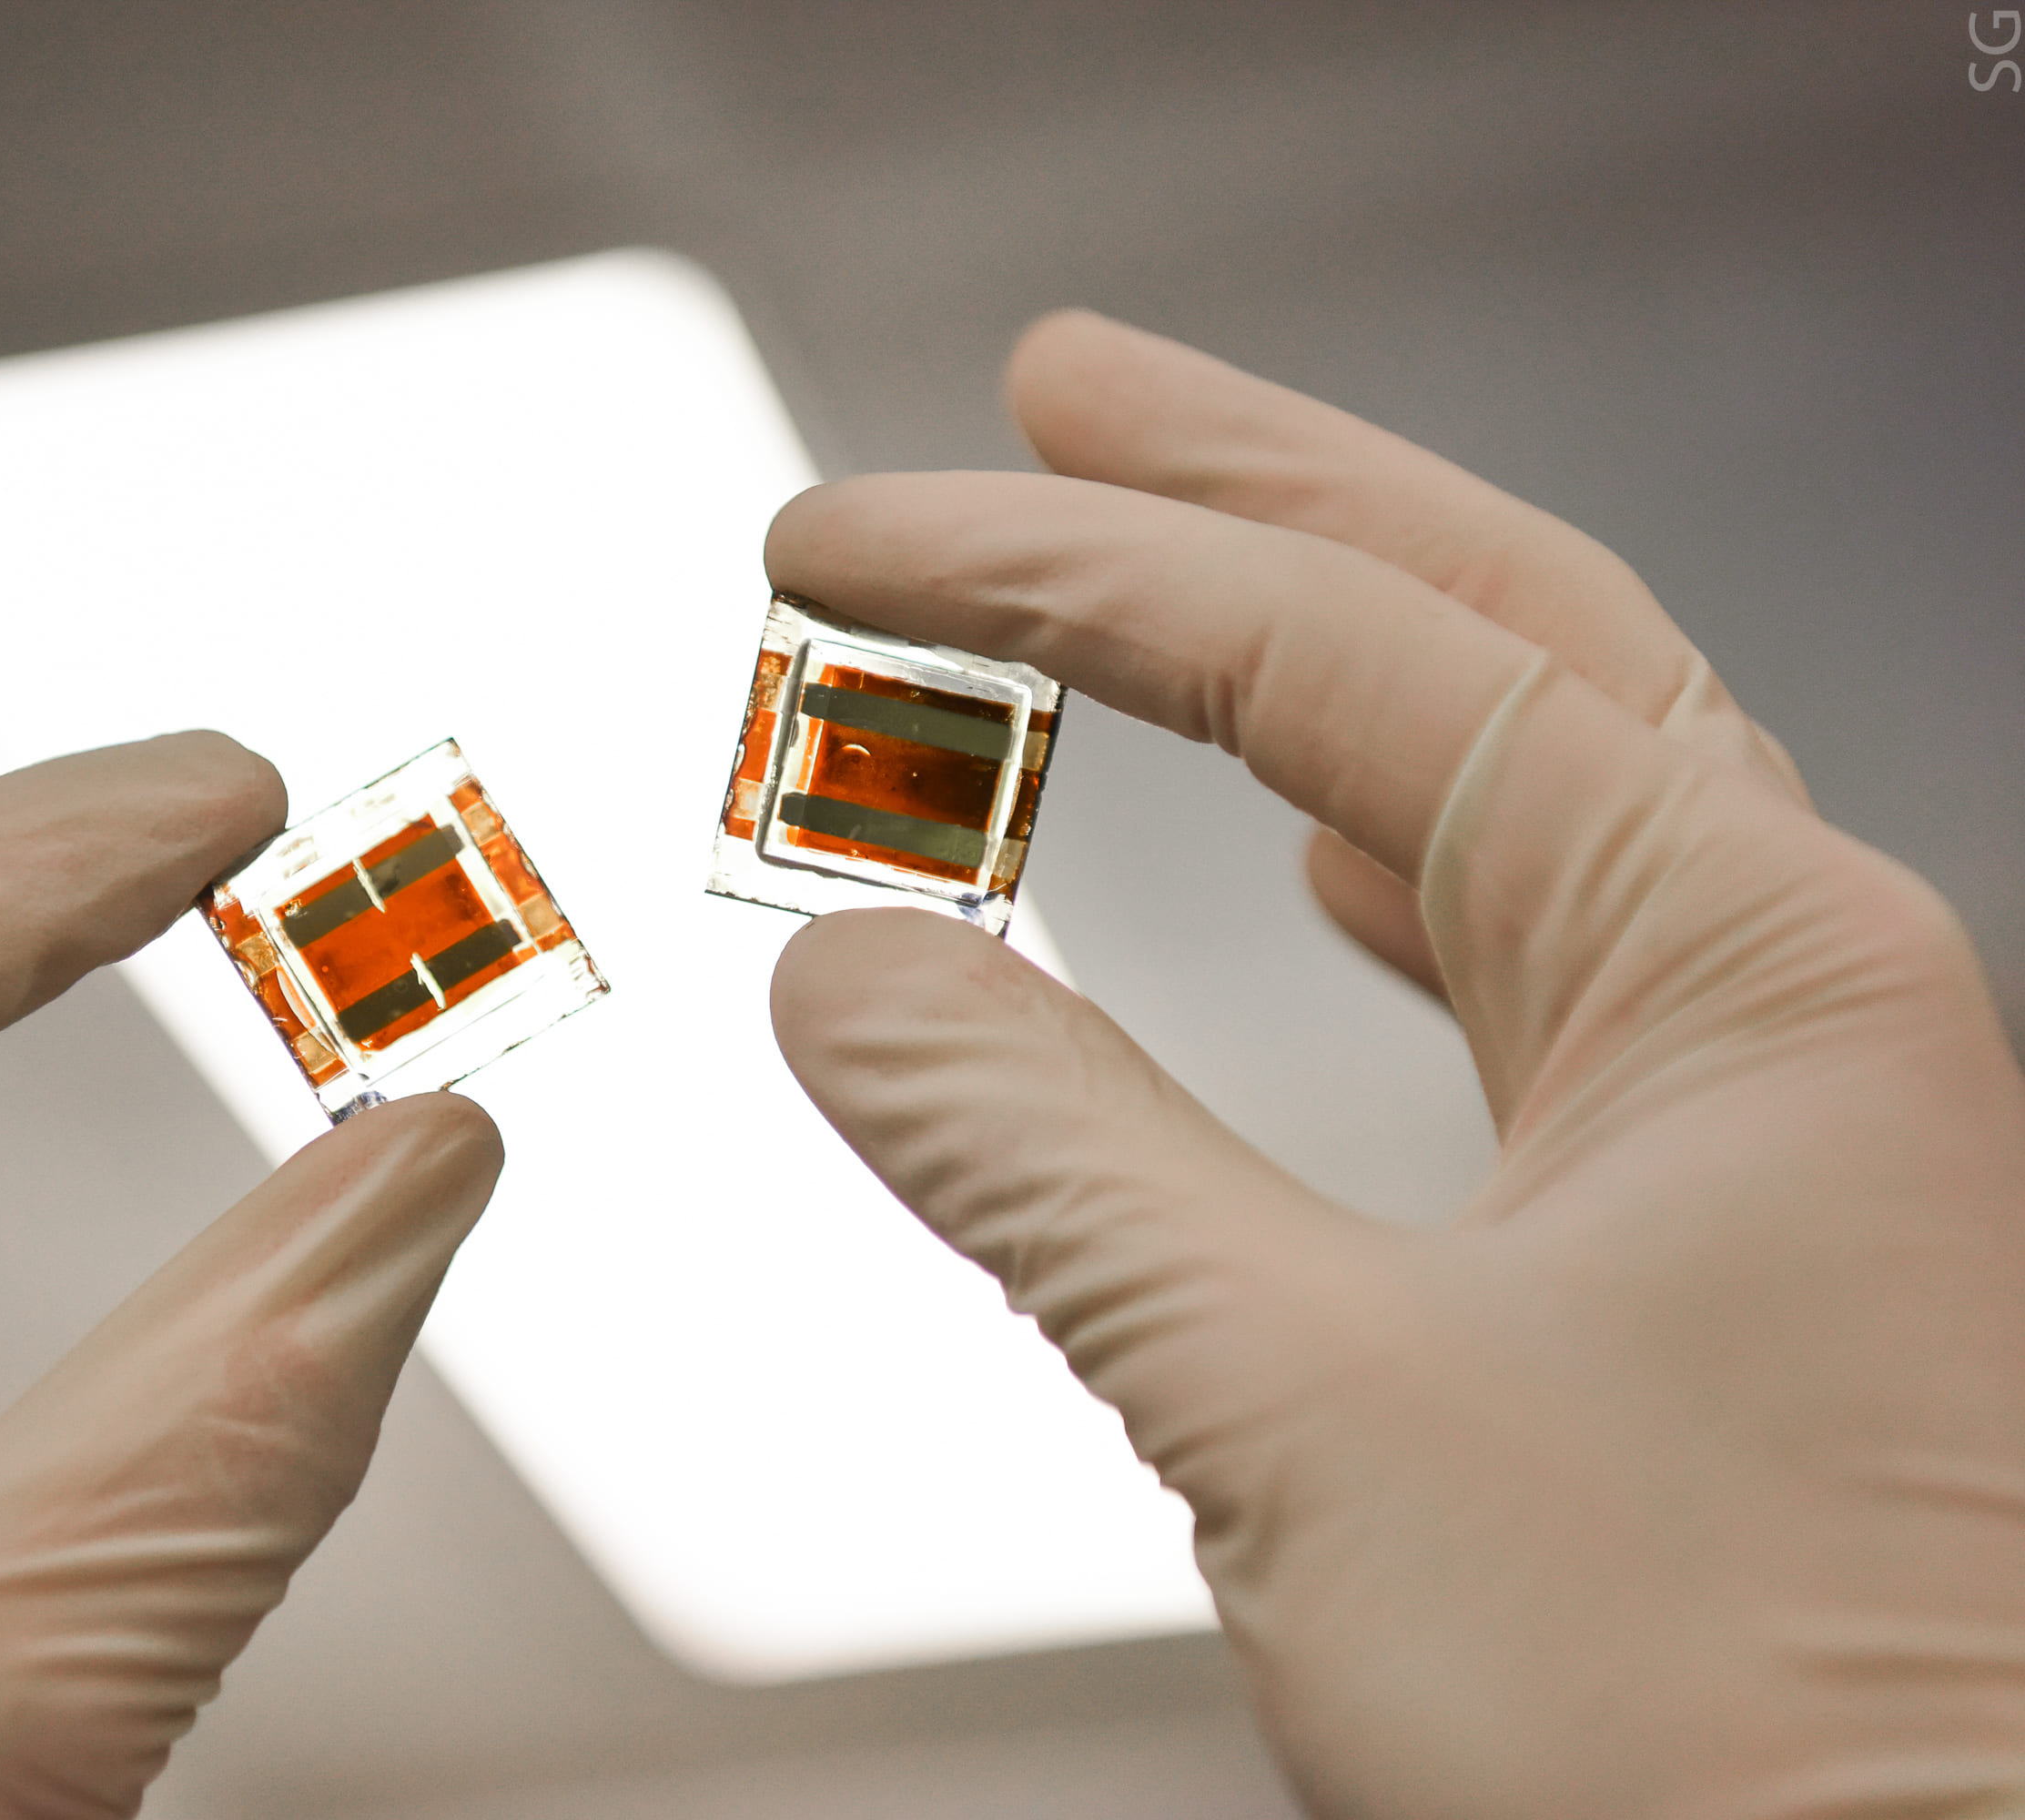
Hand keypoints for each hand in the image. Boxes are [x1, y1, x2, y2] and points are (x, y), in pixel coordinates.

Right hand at [766, 311, 2024, 1816]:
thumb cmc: (1717, 1744)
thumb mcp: (1304, 1407)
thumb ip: (1053, 1156)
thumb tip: (851, 980)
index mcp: (1735, 960)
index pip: (1337, 661)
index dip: (1051, 578)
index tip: (840, 544)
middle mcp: (1776, 983)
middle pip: (1482, 624)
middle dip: (1242, 490)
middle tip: (1047, 393)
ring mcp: (1760, 1097)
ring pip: (1505, 779)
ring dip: (1308, 657)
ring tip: (1140, 561)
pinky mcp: (1707, 1223)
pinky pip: (1527, 963)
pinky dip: (1384, 872)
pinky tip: (1310, 872)